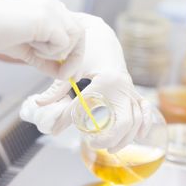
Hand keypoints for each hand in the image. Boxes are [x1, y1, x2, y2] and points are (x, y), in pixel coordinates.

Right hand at [0, 0, 83, 78]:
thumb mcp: (27, 49)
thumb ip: (47, 59)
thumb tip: (64, 74)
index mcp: (48, 5)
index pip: (72, 29)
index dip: (74, 52)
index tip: (70, 73)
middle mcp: (52, 2)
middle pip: (79, 33)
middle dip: (75, 58)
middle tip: (64, 75)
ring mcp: (51, 7)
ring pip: (74, 37)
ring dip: (58, 53)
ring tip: (34, 49)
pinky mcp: (47, 17)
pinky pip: (63, 44)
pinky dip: (49, 52)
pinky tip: (30, 45)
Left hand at [20, 14, 152, 152]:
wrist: (102, 37)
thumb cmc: (86, 51)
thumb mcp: (70, 68)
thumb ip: (56, 88)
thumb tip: (40, 104)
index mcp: (106, 80)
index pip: (86, 106)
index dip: (69, 120)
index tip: (56, 130)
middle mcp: (122, 86)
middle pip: (124, 120)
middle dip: (111, 137)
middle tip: (94, 144)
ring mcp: (130, 89)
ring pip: (135, 119)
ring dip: (126, 137)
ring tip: (111, 148)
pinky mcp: (133, 91)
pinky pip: (144, 109)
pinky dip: (144, 123)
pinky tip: (139, 136)